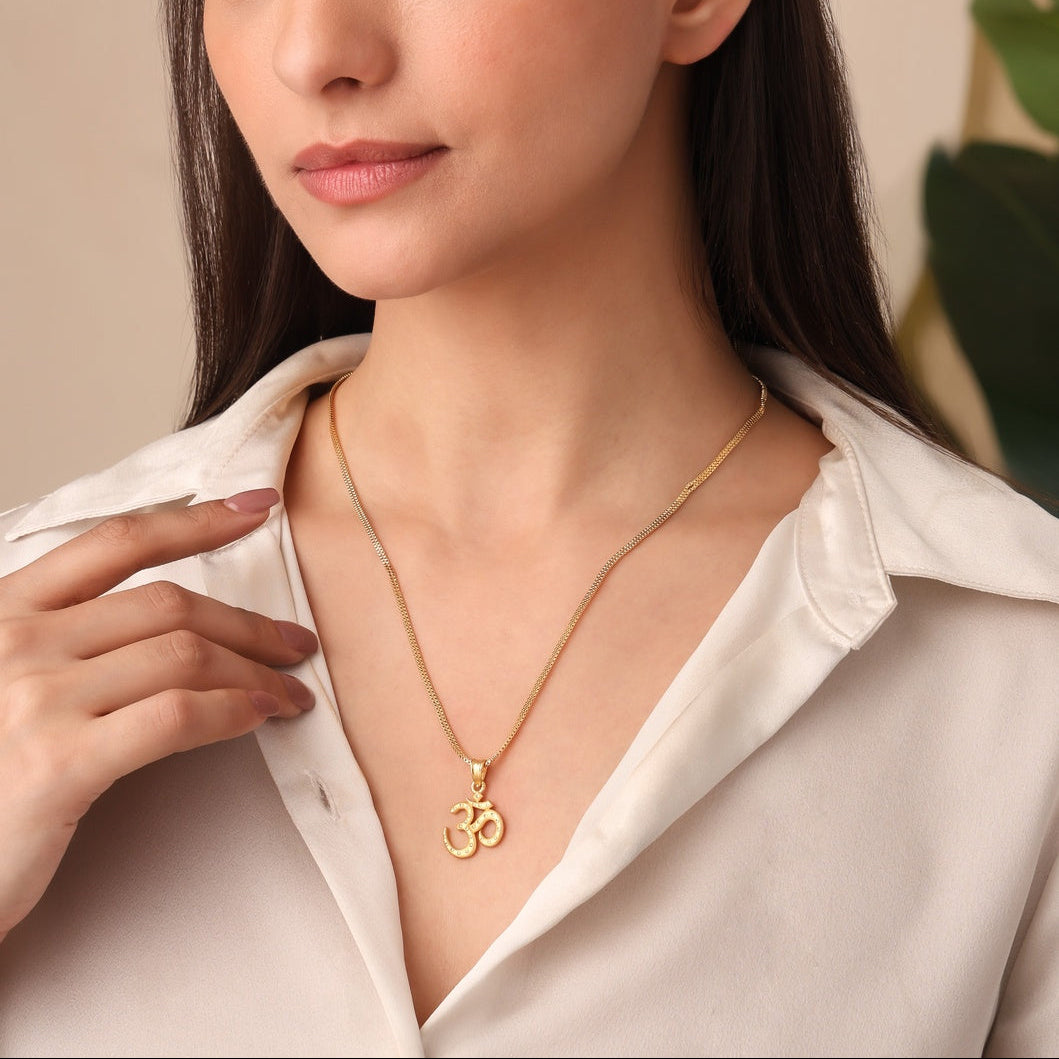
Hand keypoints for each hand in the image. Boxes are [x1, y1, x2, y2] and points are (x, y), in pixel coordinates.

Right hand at [0, 488, 317, 941]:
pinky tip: (259, 717)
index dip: (197, 521)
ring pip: (184, 655)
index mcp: (6, 610)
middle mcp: (17, 642)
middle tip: (295, 644)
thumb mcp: (6, 681)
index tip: (257, 509)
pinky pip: (175, 717)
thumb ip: (67, 640)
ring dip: (256, 672)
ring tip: (290, 693)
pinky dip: (233, 711)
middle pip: (169, 605)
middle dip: (248, 622)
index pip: (118, 543)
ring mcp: (34, 700)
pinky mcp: (58, 765)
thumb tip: (176, 619)